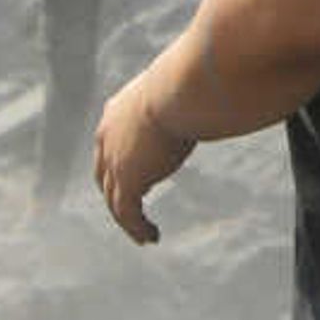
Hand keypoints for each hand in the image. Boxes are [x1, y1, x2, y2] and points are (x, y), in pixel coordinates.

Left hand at [93, 80, 196, 243]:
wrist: (179, 91)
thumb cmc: (191, 82)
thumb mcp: (183, 89)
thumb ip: (188, 97)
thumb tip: (216, 92)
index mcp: (116, 112)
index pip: (109, 144)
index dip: (116, 162)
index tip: (133, 175)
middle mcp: (108, 137)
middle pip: (103, 174)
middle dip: (115, 193)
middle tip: (131, 209)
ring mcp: (114, 161)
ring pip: (114, 200)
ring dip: (127, 220)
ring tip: (144, 236)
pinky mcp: (127, 180)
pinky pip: (126, 213)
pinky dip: (136, 228)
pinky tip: (151, 237)